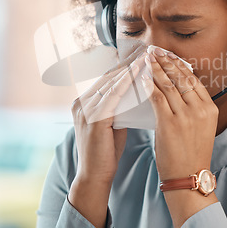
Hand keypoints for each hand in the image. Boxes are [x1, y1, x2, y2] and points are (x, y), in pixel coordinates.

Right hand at [68, 45, 144, 227]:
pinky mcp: (93, 118)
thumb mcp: (111, 124)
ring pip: (110, 83)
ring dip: (129, 69)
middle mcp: (80, 102)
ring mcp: (85, 109)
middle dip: (127, 63)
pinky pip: (112, 96)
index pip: (106, 79)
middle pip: (107, 77)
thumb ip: (118, 108)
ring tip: (145, 58)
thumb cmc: (106, 152)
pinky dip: (125, 83)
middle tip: (146, 51)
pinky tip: (137, 74)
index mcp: (82, 103)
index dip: (123, 67)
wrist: (94, 176)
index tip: (140, 56)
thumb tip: (136, 93)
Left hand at [142, 47, 218, 179]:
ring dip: (155, 69)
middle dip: (166, 61)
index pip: (193, 80)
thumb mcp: (202, 126)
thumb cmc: (192, 153)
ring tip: (147, 58)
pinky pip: (157, 97)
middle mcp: (200, 109)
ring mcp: (185, 116)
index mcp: (210, 108)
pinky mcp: (169, 123)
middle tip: (155, 50)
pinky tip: (143, 77)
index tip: (169, 55)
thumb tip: (179, 87)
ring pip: (168, 85)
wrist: (188, 176)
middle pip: (181, 78)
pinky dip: (149, 85)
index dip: (179, 65)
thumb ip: (193, 107)